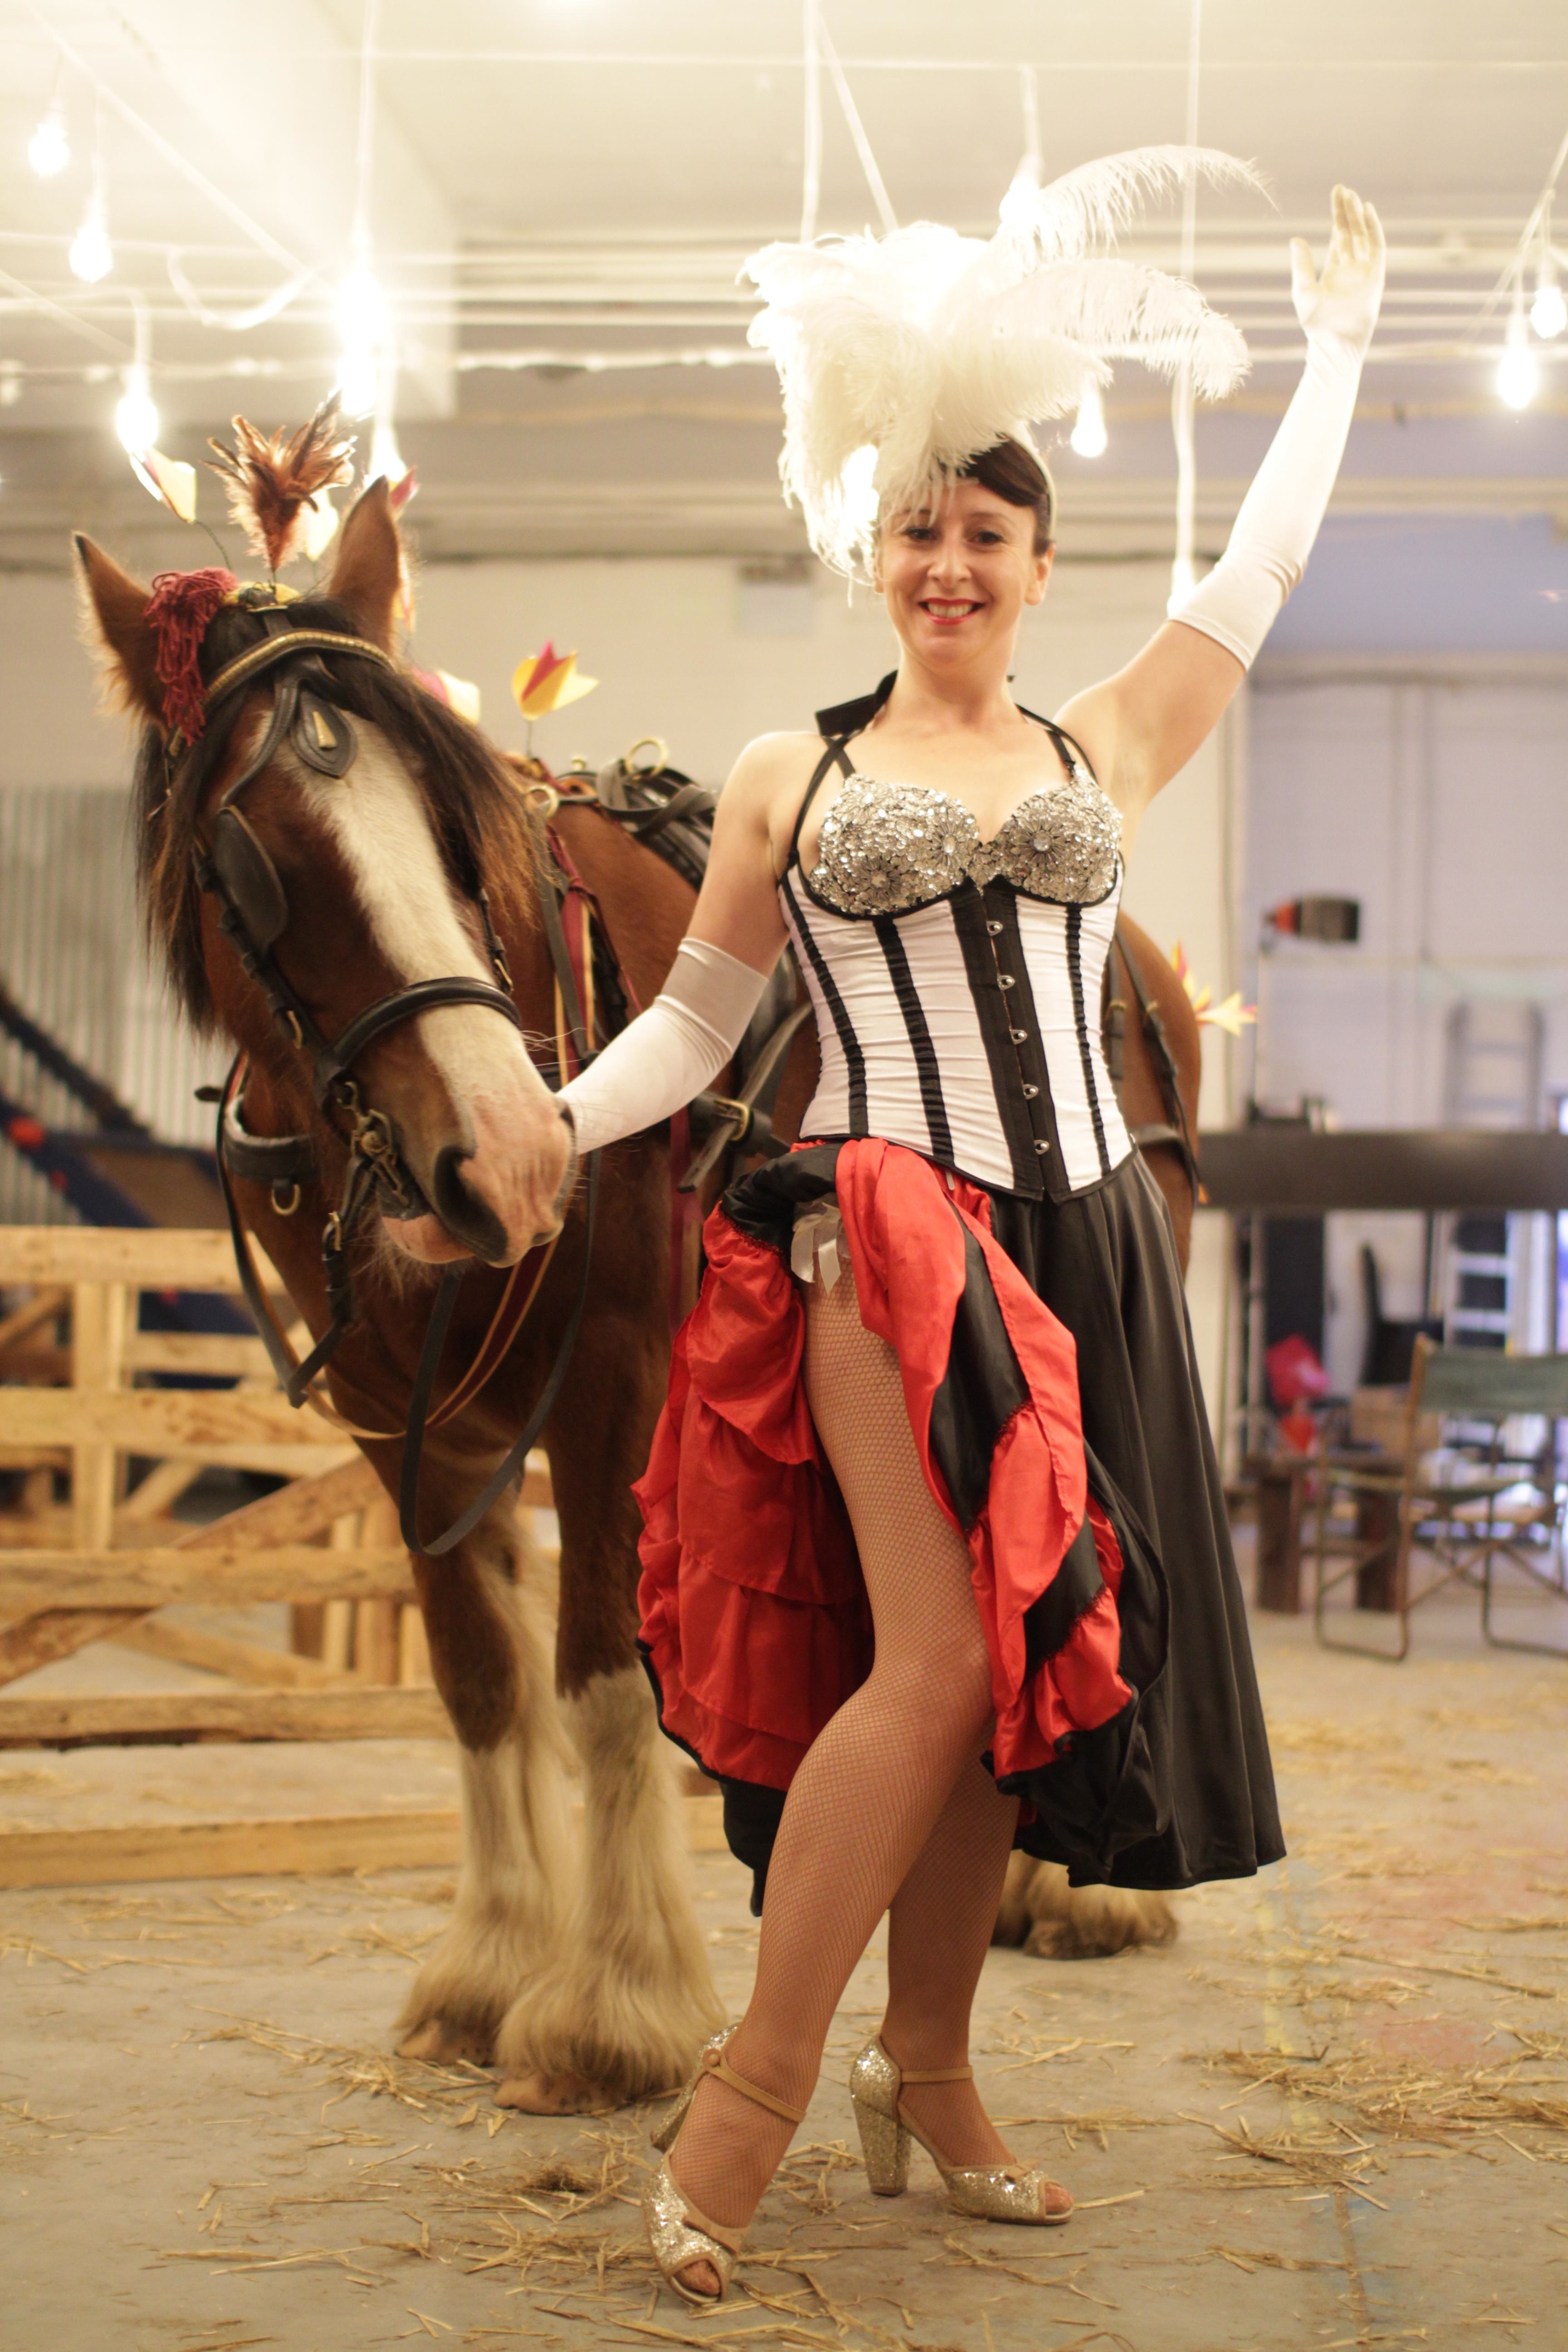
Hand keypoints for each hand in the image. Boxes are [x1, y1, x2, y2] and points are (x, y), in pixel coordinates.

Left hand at [1290, 185, 1384, 359]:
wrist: (1334, 342)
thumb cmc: (1317, 324)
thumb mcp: (1304, 290)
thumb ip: (1301, 265)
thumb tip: (1295, 239)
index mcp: (1335, 270)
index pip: (1338, 237)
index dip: (1338, 216)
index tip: (1336, 195)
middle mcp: (1351, 268)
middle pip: (1351, 232)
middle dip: (1347, 211)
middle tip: (1342, 189)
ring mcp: (1364, 271)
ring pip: (1363, 236)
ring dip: (1358, 216)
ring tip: (1352, 196)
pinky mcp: (1375, 276)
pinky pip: (1376, 247)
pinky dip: (1373, 229)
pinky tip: (1368, 212)